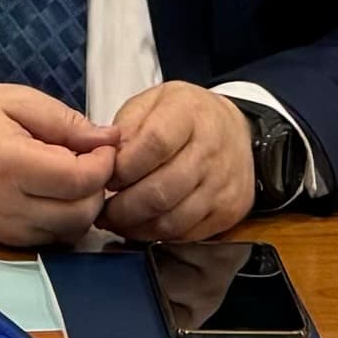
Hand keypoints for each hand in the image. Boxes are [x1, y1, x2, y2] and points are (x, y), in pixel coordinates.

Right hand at [0, 83, 119, 246]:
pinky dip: (64, 219)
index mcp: (11, 164)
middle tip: (91, 160)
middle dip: (98, 187)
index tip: (104, 145)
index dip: (104, 163)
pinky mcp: (5, 241)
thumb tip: (109, 139)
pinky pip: (51, 239)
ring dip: (83, 206)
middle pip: (81, 213)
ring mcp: (6, 229)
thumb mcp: (16, 101)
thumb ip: (66, 121)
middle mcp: (8, 205)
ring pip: (70, 232)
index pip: (79, 180)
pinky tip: (54, 193)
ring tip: (71, 175)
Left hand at [98, 83, 254, 242]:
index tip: (107, 175)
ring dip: (135, 226)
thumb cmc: (187, 118)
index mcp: (190, 114)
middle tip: (103, 207)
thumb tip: (105, 160)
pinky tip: (142, 223)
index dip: (124, 166)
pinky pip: (184, 234)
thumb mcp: (151, 103)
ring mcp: (223, 183)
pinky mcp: (228, 211)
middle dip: (122, 206)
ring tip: (117, 218)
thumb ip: (125, 128)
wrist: (234, 131)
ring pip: (170, 220)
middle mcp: (212, 149)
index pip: (154, 143)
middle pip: (160, 191)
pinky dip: (156, 234)